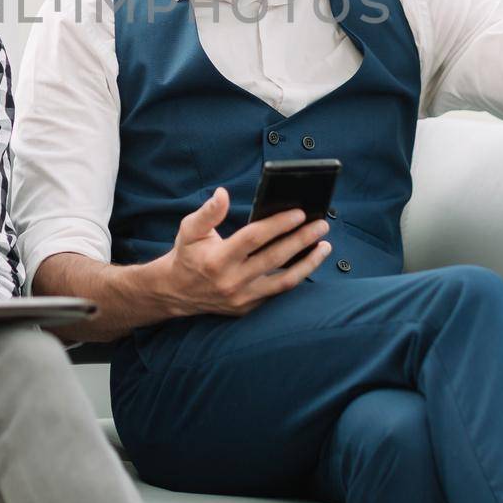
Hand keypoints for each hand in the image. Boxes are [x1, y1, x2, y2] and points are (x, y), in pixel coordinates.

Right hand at [150, 187, 330, 317]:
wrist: (177, 292)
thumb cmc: (187, 255)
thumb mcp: (189, 229)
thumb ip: (208, 212)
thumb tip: (223, 194)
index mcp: (217, 259)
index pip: (254, 238)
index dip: (278, 224)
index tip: (299, 213)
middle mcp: (231, 281)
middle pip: (275, 258)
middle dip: (301, 240)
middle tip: (321, 225)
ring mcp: (242, 298)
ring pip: (284, 281)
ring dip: (308, 263)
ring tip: (324, 246)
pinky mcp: (249, 307)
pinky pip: (278, 292)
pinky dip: (296, 277)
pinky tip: (309, 262)